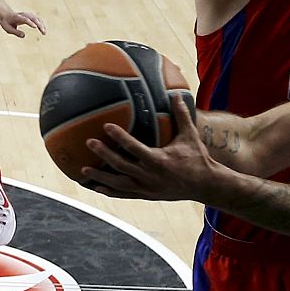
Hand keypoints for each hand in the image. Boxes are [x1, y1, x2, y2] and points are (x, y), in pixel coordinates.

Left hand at [0, 10, 45, 37]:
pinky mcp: (30, 16)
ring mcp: (27, 15)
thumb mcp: (8, 29)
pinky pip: (37, 19)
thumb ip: (16, 32)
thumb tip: (24, 36)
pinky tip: (43, 30)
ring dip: (41, 25)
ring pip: (36, 18)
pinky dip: (41, 24)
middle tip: (43, 32)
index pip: (25, 19)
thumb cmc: (6, 22)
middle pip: (33, 18)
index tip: (35, 27)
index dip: (30, 23)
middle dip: (39, 25)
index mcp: (17, 17)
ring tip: (44, 33)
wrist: (5, 14)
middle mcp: (24, 15)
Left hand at [81, 93, 216, 200]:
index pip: (134, 147)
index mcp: (159, 160)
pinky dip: (110, 190)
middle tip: (89, 143)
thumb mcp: (190, 136)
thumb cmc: (198, 158)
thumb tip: (176, 94)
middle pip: (121, 165)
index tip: (106, 126)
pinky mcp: (147, 195)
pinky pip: (124, 194)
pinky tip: (96, 186)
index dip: (119, 137)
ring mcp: (147, 188)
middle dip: (103, 154)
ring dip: (100, 176)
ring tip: (84, 170)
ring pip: (118, 183)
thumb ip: (182, 115)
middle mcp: (150, 175)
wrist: (206, 185)